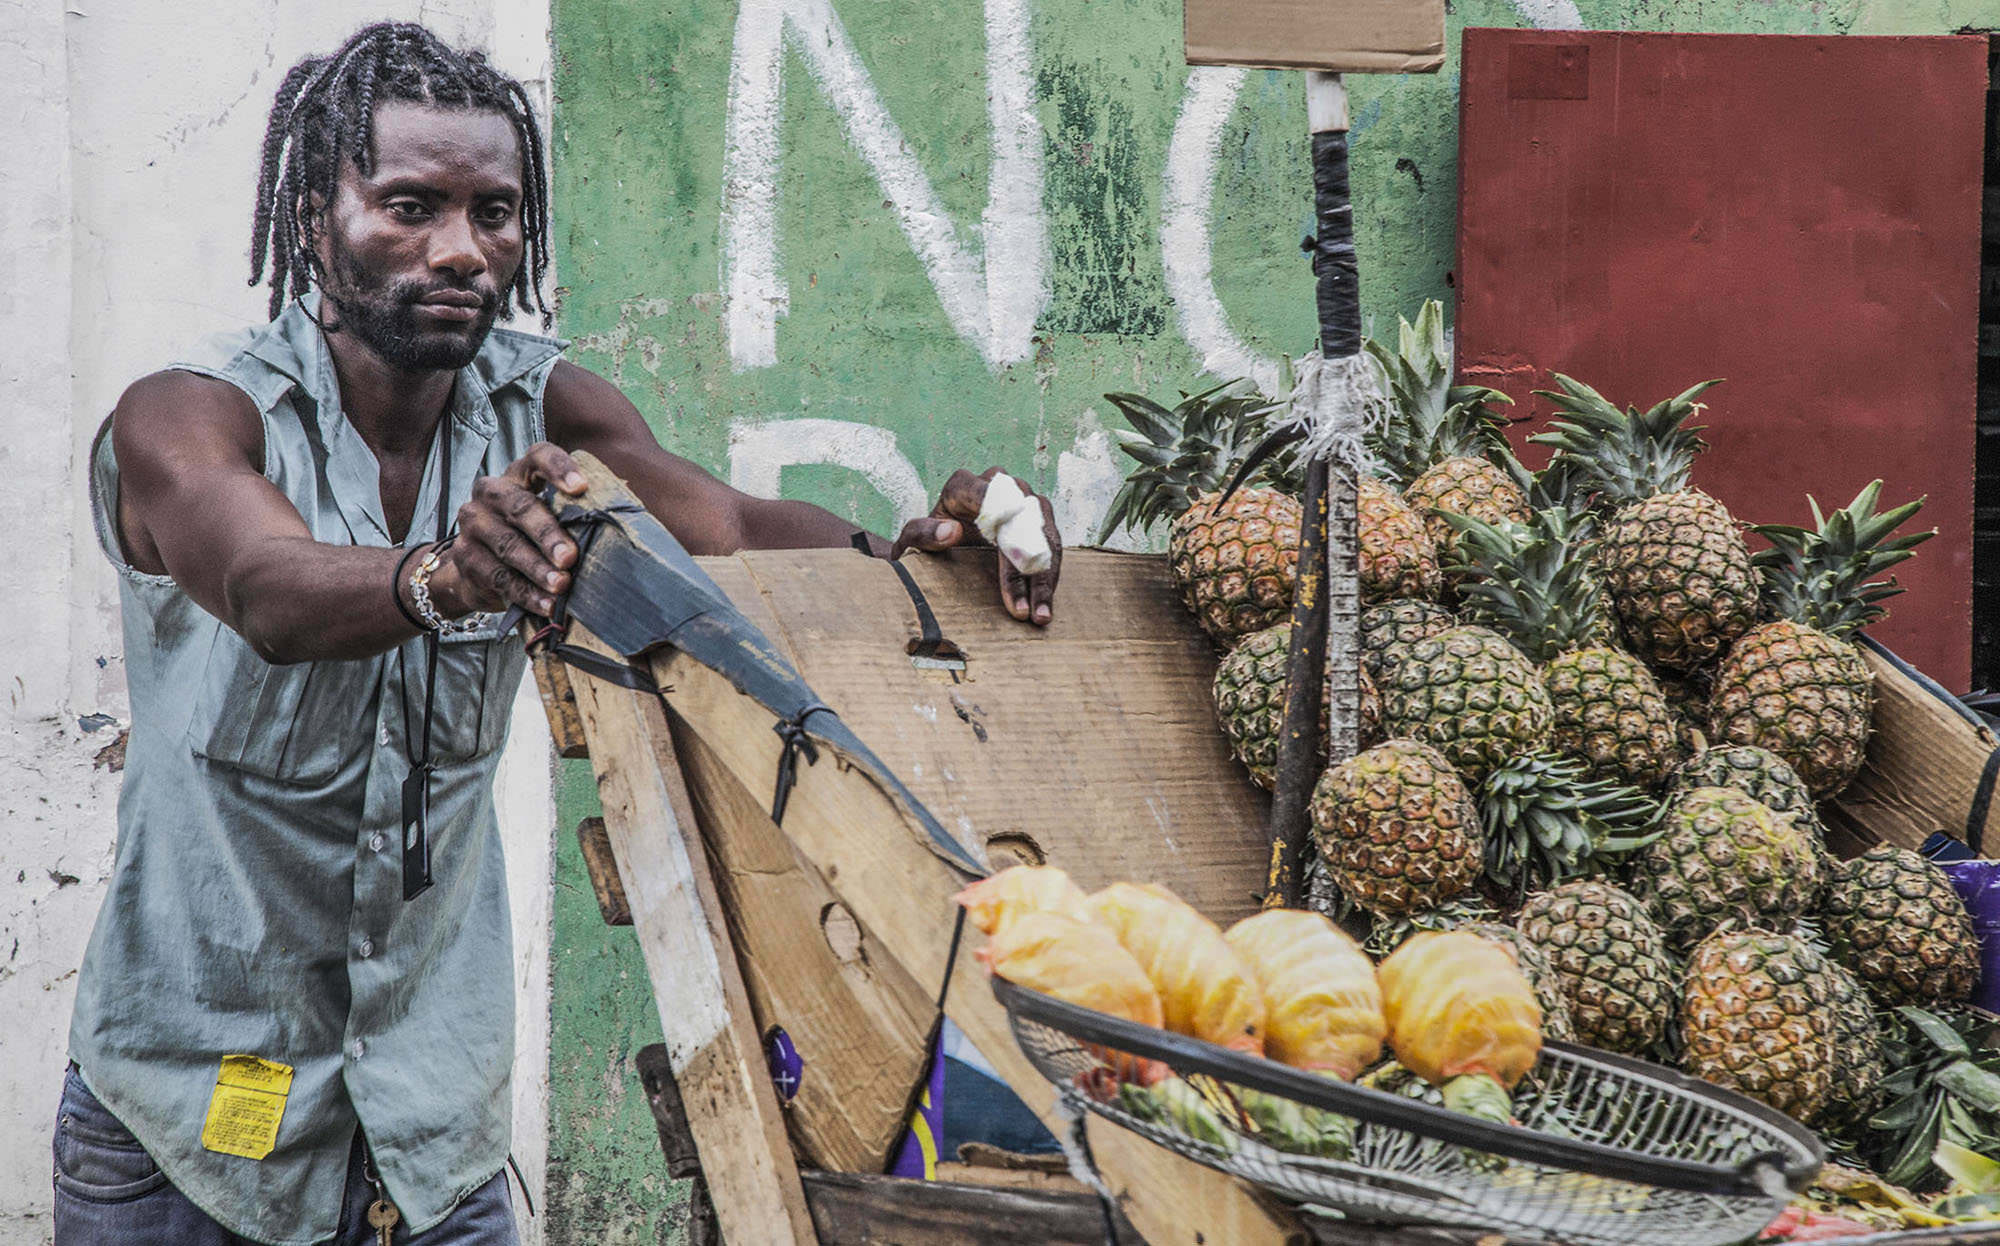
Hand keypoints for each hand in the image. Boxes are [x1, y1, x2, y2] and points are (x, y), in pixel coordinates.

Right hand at [427, 442, 588, 617]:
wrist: (479, 571)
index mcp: (519, 474)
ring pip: (508, 546)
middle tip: (570, 557)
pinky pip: (499, 577)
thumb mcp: (552, 518)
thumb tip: (627, 508)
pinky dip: (526, 593)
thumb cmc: (529, 537)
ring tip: (561, 586)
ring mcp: (474, 524)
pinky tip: (546, 604)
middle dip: (548, 534)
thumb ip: (578, 513)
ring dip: (538, 569)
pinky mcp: (466, 557)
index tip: (581, 488)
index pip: (538, 456)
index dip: (558, 468)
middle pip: (520, 507)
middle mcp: (491, 493)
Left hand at [890, 467, 1061, 624]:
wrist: (942, 549)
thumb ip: (922, 533)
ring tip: (1038, 614)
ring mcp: (1022, 502)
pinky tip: (1043, 606)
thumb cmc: (926, 542)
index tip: (1007, 555)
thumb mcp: (912, 541)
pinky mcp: (1037, 522)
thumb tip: (952, 532)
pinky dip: (1048, 578)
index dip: (999, 525)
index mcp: (964, 485)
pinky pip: (1050, 547)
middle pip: (1020, 518)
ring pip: (1042, 534)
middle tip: (1021, 607)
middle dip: (1024, 565)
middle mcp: (999, 485)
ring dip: (1043, 577)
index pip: (985, 495)